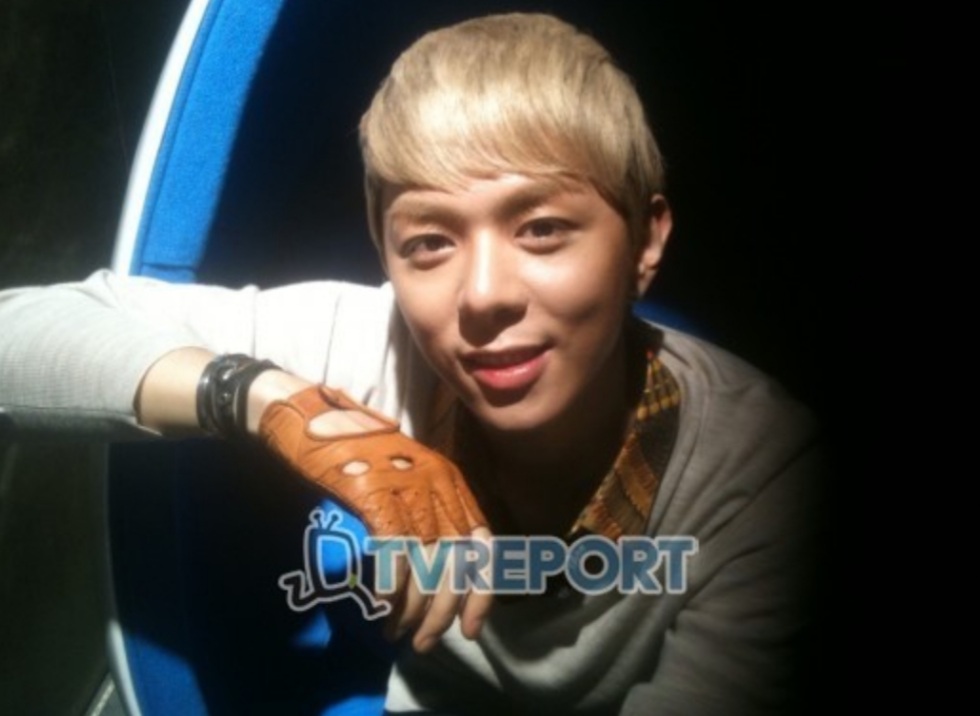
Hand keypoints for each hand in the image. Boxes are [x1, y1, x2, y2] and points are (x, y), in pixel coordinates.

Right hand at [258, 385, 490, 648]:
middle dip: (443, 612)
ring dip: (412, 608)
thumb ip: (424, 510)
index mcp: (449, 478)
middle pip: (456, 561)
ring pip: (426, 562)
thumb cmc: (352, 448)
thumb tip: (432, 571)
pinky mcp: (372, 491)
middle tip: (424, 642)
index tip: (471, 629)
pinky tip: (381, 609)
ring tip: (395, 632)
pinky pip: (393, 551)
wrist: (306, 413)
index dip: (480, 593)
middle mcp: (435, 481)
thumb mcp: (402, 473)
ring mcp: (404, 485)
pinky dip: (390, 587)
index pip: (482, 544)